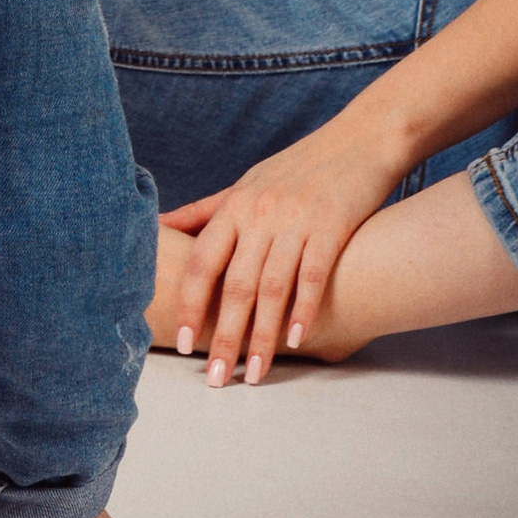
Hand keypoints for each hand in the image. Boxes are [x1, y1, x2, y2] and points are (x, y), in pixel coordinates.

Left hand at [157, 113, 404, 381]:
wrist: (360, 139)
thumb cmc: (298, 167)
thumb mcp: (246, 183)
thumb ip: (205, 211)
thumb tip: (157, 227)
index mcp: (235, 205)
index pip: (202, 262)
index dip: (190, 305)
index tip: (184, 345)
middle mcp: (260, 213)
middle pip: (235, 284)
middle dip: (224, 336)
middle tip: (216, 378)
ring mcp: (296, 220)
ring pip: (272, 288)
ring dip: (263, 337)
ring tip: (255, 374)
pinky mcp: (332, 225)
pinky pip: (313, 274)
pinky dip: (303, 309)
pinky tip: (296, 340)